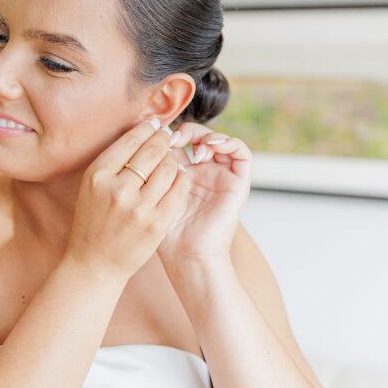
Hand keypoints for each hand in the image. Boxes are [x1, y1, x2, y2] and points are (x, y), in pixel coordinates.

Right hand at [65, 118, 190, 282]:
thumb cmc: (94, 222)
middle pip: (152, 151)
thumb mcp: (92, 188)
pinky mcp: (156, 224)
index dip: (146, 129)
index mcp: (98, 176)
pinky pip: (178, 192)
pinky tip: (180, 177)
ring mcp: (138, 208)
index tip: (155, 124)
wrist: (95, 264)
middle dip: (164, 139)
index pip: (129, 141)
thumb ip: (112, 163)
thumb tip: (140, 132)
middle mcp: (117, 189)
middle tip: (169, 135)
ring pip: (169, 169)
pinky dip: (182, 180)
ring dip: (174, 160)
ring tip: (173, 159)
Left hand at [157, 121, 251, 269]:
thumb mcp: (153, 194)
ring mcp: (221, 176)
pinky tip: (211, 147)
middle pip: (199, 137)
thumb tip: (146, 139)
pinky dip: (229, 142)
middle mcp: (203, 173)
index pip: (179, 141)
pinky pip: (242, 153)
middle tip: (173, 138)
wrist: (187, 256)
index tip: (156, 138)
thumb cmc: (166, 233)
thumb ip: (153, 169)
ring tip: (193, 147)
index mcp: (182, 174)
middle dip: (187, 131)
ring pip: (220, 140)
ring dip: (207, 135)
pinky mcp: (238, 183)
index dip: (171, 134)